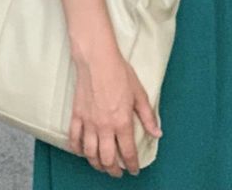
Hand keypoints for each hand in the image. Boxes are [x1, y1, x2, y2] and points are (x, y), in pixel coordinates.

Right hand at [68, 45, 162, 175]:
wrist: (97, 59)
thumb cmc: (120, 73)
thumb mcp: (139, 93)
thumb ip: (147, 116)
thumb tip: (157, 133)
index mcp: (122, 122)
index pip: (128, 152)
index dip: (132, 165)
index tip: (134, 170)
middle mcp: (105, 127)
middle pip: (108, 159)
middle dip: (114, 170)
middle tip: (118, 172)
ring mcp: (89, 123)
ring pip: (90, 153)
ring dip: (96, 164)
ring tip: (102, 166)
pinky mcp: (77, 116)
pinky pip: (74, 139)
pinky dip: (77, 149)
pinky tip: (82, 151)